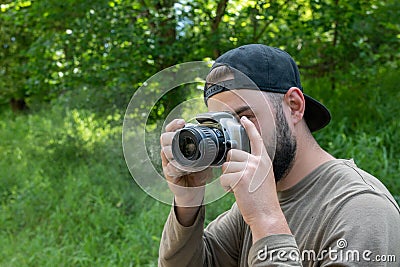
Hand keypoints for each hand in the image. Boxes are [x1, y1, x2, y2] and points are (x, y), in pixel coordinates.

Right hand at [160, 119, 211, 206]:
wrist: (194, 191)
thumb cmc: (198, 174)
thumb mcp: (205, 160)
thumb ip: (209, 152)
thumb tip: (220, 143)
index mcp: (179, 146)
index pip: (171, 130)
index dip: (174, 124)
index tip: (182, 122)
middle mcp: (171, 152)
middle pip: (164, 138)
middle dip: (171, 135)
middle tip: (179, 135)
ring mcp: (168, 163)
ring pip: (164, 151)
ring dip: (172, 150)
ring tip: (181, 151)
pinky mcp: (169, 174)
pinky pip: (168, 167)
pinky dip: (174, 166)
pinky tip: (180, 166)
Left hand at [220, 116, 290, 241]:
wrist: (267, 215)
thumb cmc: (263, 200)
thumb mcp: (263, 178)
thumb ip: (253, 167)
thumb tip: (235, 161)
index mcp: (264, 161)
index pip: (256, 139)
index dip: (250, 128)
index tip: (244, 119)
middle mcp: (258, 162)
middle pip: (232, 154)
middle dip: (230, 167)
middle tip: (238, 181)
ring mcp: (250, 169)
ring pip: (226, 166)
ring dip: (228, 178)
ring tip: (239, 189)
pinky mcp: (241, 178)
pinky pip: (224, 178)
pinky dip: (226, 187)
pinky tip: (236, 193)